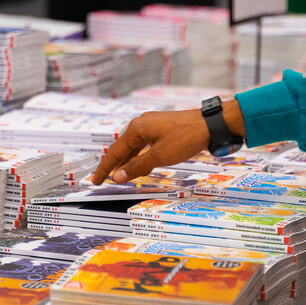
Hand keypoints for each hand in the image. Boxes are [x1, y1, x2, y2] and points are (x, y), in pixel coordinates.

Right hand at [91, 101, 245, 183]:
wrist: (210, 125)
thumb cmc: (186, 137)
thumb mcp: (160, 155)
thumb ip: (137, 166)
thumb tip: (117, 176)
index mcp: (137, 128)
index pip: (115, 152)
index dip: (104, 168)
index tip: (95, 180)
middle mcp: (141, 124)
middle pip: (122, 148)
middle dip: (112, 165)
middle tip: (102, 179)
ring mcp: (152, 125)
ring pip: (133, 147)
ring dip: (126, 161)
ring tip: (118, 175)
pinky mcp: (162, 128)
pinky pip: (144, 144)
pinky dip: (138, 156)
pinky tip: (139, 165)